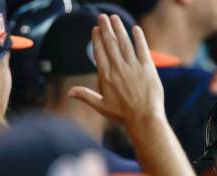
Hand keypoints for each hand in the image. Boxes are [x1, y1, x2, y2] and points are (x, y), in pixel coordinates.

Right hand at [69, 14, 165, 129]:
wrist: (144, 119)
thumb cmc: (123, 115)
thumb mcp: (101, 106)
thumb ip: (85, 96)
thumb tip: (69, 93)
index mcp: (106, 77)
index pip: (99, 53)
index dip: (96, 40)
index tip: (95, 30)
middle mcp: (118, 69)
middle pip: (110, 44)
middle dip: (105, 29)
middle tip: (102, 17)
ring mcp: (133, 67)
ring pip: (124, 43)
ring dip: (119, 29)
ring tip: (114, 18)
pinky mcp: (147, 68)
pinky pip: (142, 49)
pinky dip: (138, 38)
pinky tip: (135, 29)